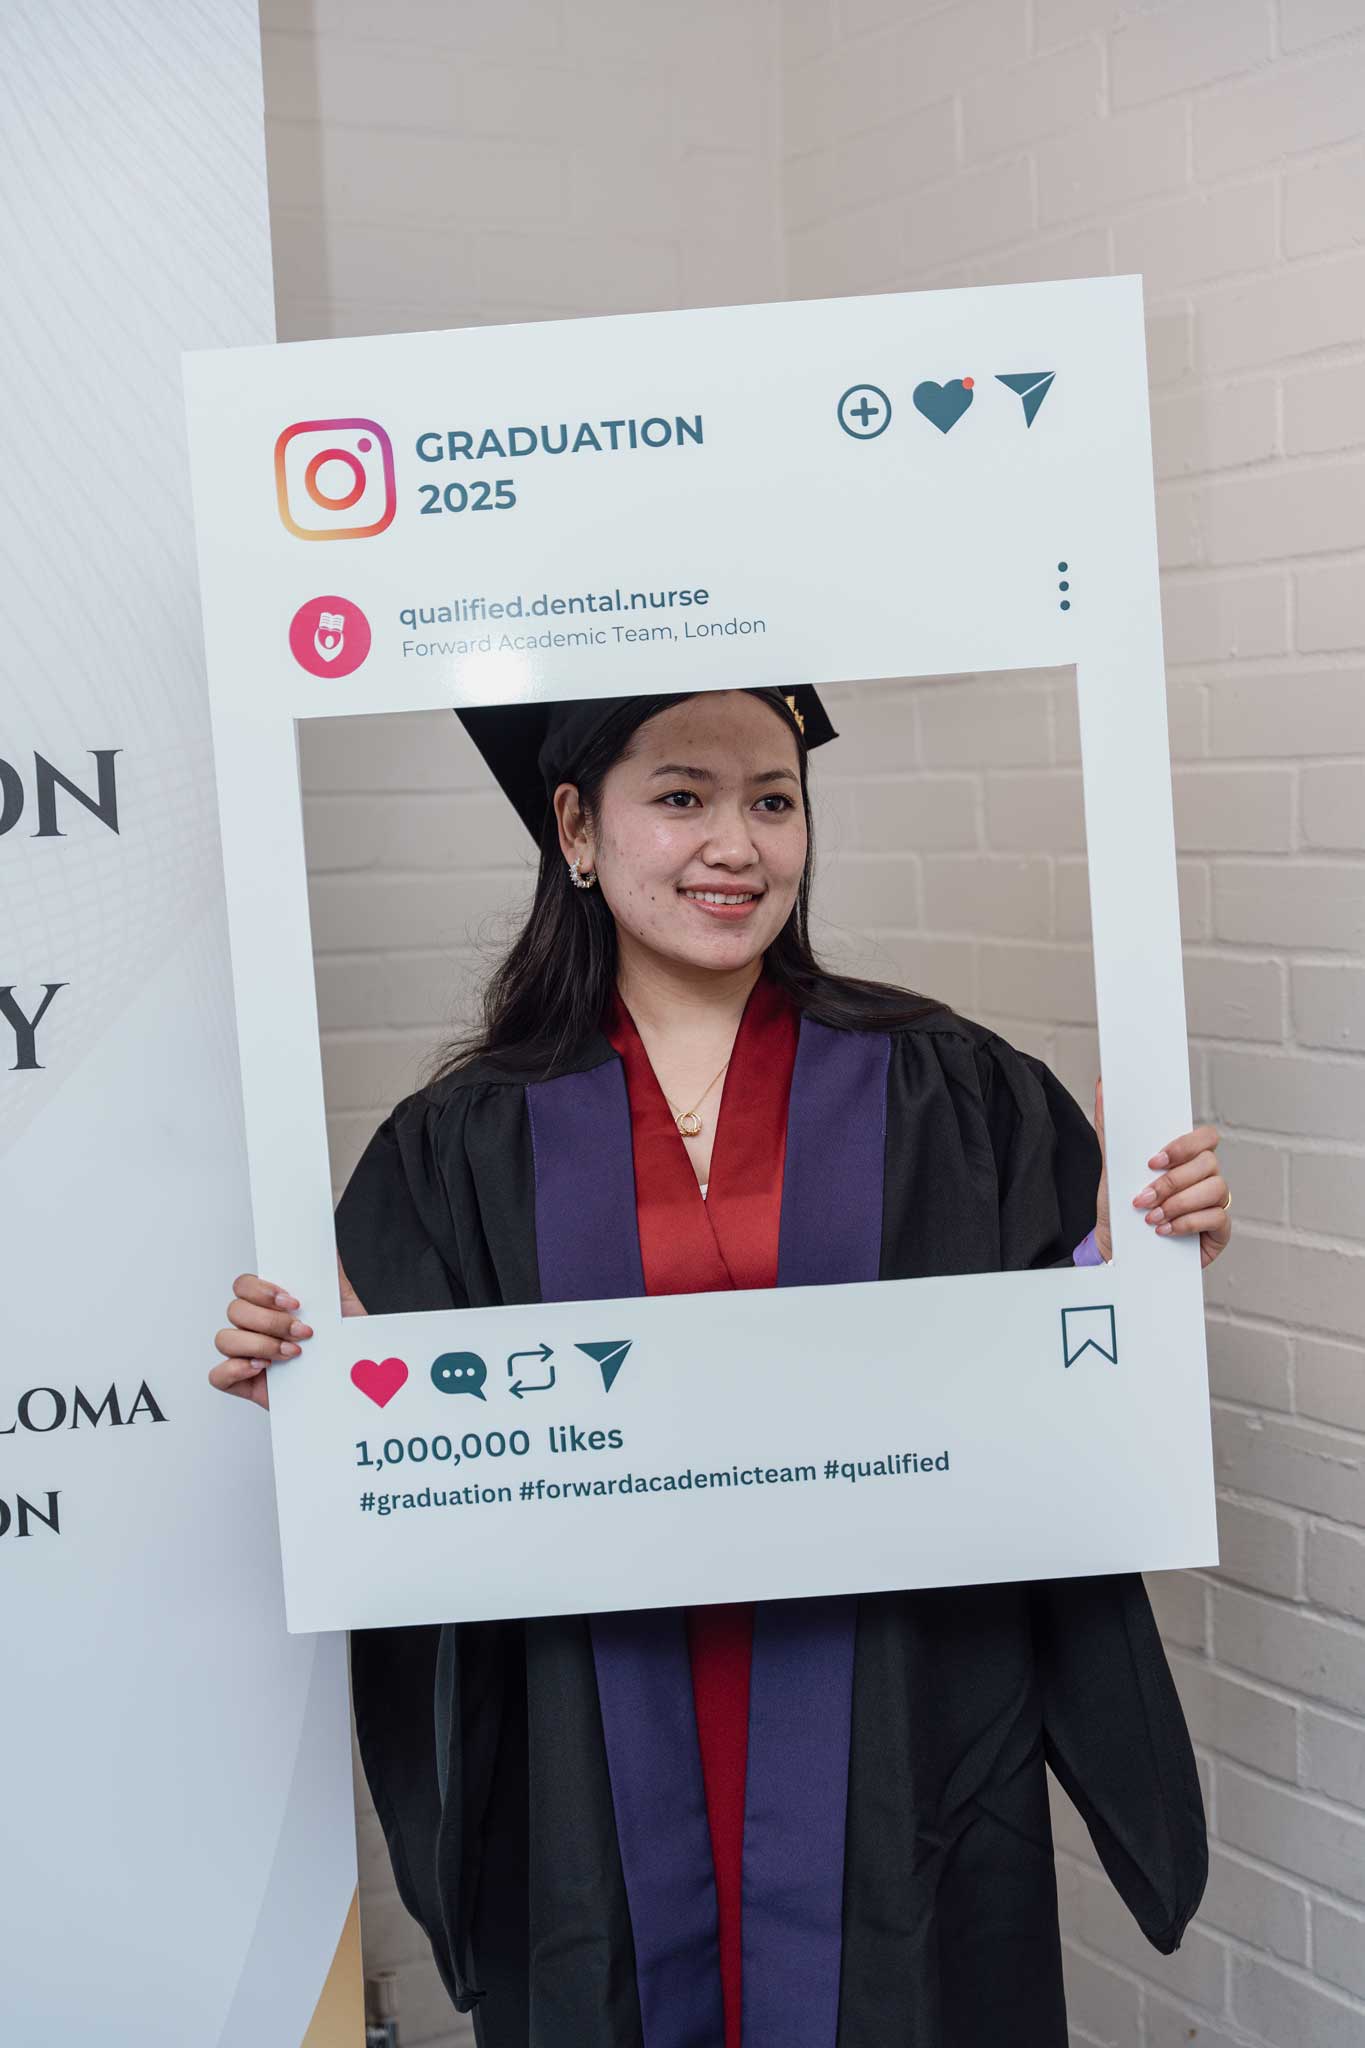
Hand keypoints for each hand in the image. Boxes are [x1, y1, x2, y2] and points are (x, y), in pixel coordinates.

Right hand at [209, 1254, 366, 1410]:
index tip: (293, 1301)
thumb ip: (330, 1276)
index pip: (244, 1285)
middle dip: (271, 1321)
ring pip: (225, 1339)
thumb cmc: (343, 1345)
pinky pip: (218, 1375)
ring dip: (260, 1344)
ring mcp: (246, 1354)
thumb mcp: (342, 1307)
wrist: (354, 1382)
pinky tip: (263, 1368)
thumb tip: (328, 1247)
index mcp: (270, 1305)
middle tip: (303, 1332)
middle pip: (235, 1310)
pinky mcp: (243, 1383)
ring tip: (292, 1353)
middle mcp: (254, 1327)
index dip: (262, 1290)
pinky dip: (236, 1370)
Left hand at [1092, 1079, 1231, 1270]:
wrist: (1118, 1249)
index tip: (1153, 1161)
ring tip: (1151, 1217)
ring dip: (1178, 1203)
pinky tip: (1165, 1230)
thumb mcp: (1112, 1167)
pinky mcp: (1220, 1230)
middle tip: (1143, 1198)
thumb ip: (1110, 1128)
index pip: (1205, 1137)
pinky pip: (1218, 1218)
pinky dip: (1188, 1223)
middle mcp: (1206, 1177)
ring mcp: (1216, 1203)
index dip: (1184, 1145)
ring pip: (1216, 1189)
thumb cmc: (1121, 1207)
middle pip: (1209, 1163)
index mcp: (1187, 1158)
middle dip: (1172, 1182)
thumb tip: (1102, 1085)